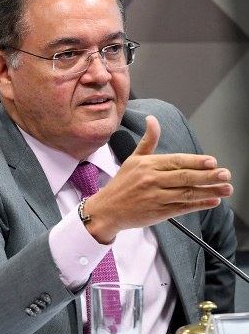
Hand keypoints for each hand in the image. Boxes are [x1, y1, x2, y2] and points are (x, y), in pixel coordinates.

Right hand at [84, 115, 231, 243]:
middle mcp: (151, 180)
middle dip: (208, 176)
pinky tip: (212, 201)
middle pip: (184, 177)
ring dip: (209, 191)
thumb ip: (148, 141)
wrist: (107, 210)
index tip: (212, 161)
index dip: (195, 162)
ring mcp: (155, 197)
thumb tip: (153, 120)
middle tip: (225, 174)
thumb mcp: (133, 159)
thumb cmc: (122, 184)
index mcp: (147, 165)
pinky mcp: (159, 213)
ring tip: (226, 189)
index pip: (176, 161)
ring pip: (187, 193)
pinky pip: (183, 208)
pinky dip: (199, 205)